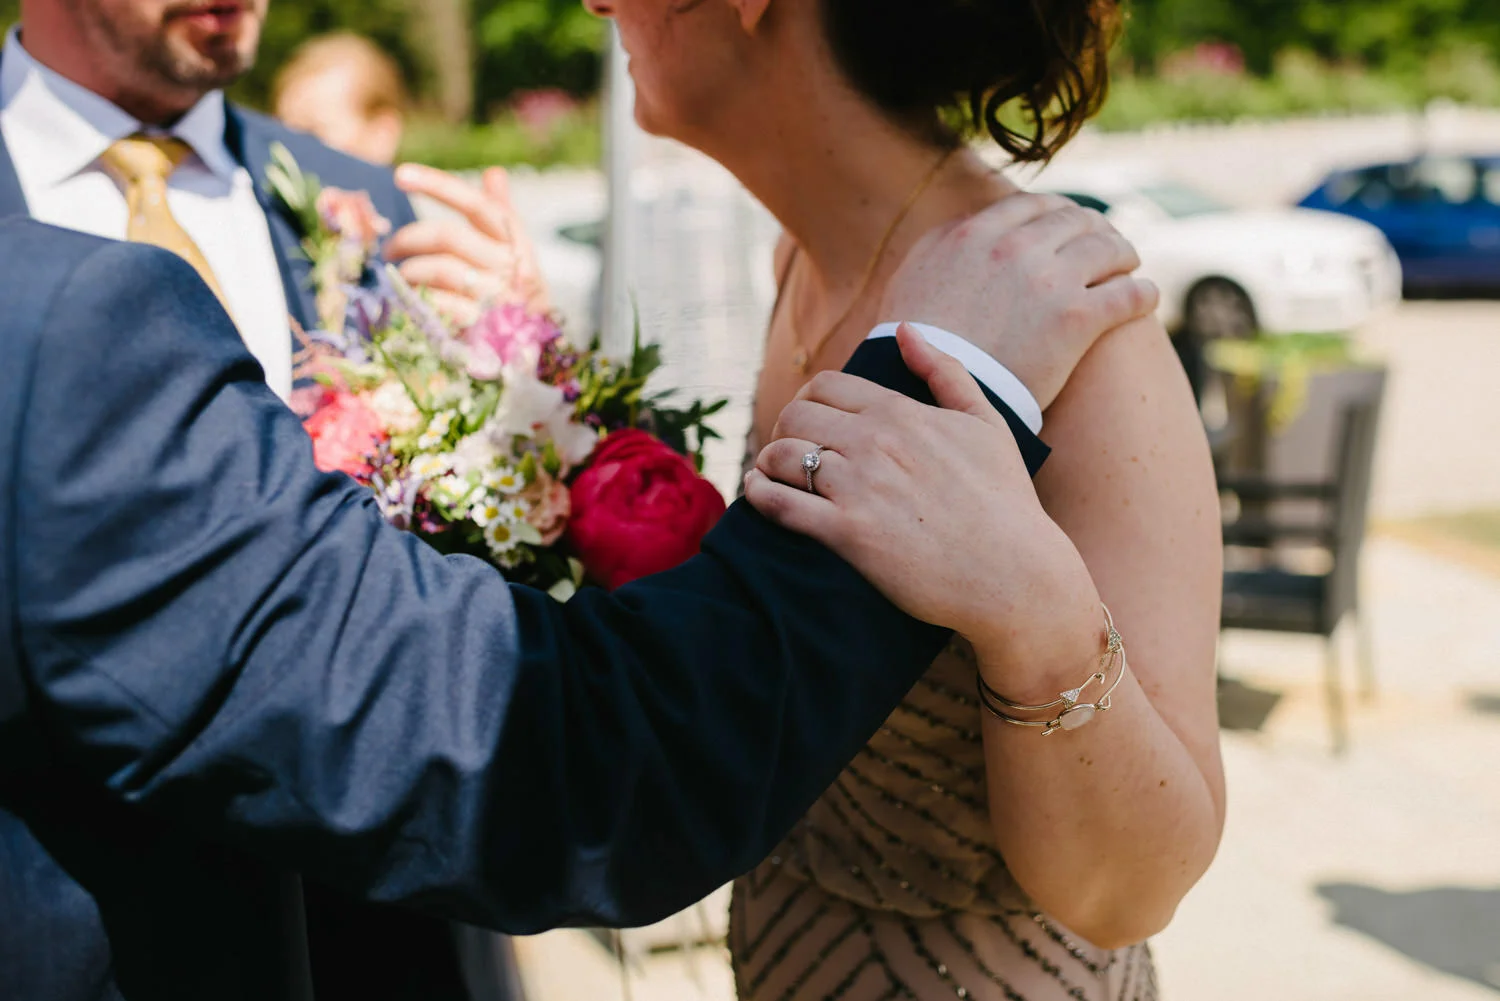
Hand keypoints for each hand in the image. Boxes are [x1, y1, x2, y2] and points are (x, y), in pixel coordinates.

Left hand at [386, 164, 549, 327]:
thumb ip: (503, 215)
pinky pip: (437, 303)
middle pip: (448, 236)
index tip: (400, 175)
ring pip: (438, 269)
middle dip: (409, 239)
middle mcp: (508, 267)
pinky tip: (409, 300)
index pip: (477, 205)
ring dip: (409, 272)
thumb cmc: (517, 294)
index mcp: (516, 243)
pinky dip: (417, 298)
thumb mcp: (518, 254)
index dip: (438, 185)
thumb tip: (494, 173)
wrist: (535, 350)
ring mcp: (495, 297)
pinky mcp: (479, 326)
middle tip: (391, 248)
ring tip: (400, 277)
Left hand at [744, 325, 1100, 679]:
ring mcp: (858, 488)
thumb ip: (944, 372)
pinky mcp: (847, 534)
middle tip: (787, 450)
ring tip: (770, 474)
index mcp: (902, 414)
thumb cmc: (1004, 502)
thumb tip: (906, 329)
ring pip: (781, 454)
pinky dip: (759, 495)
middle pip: (795, 414)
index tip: (808, 422)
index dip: (807, 400)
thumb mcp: (985, 424)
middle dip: (783, 428)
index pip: (827, 385)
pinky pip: (780, 504)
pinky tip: (758, 495)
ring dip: (768, 462)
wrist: (1015, 575)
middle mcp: (875, 443)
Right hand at [881, 193, 1157, 409]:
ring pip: (1109, 249)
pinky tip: (1146, 298)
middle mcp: (1017, 248)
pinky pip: (1128, 294)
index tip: (1068, 224)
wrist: (925, 390)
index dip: (1058, 212)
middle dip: (1096, 229)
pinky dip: (1142, 292)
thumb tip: (973, 221)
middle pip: (1076, 221)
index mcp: (978, 233)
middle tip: (1107, 244)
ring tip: (1130, 267)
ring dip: (1125, 254)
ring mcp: (1049, 282)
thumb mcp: (916, 271)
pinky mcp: (1076, 320)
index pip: (1034, 206)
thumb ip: (945, 236)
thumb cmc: (917, 338)